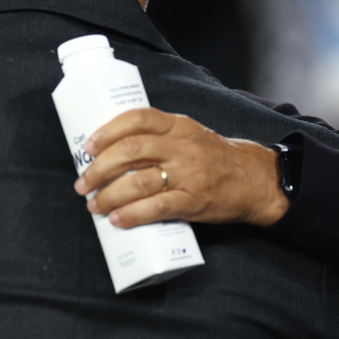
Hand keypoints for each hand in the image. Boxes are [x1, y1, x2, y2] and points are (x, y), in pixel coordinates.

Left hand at [73, 108, 288, 228]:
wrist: (255, 180)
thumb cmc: (216, 157)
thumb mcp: (191, 134)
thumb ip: (160, 136)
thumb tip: (115, 149)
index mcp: (178, 126)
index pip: (137, 118)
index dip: (108, 131)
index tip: (88, 146)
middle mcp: (182, 147)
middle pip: (131, 151)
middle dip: (99, 168)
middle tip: (83, 183)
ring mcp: (188, 175)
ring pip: (139, 182)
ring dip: (110, 195)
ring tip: (95, 205)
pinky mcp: (193, 202)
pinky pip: (157, 207)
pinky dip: (133, 214)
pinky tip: (118, 219)